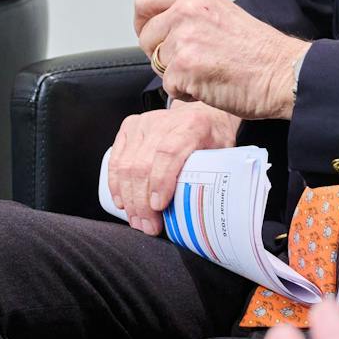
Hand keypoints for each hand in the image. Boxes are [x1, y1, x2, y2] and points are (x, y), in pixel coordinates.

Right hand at [106, 101, 241, 235]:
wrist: (201, 112)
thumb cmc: (212, 136)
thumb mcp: (223, 152)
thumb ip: (215, 174)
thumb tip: (207, 210)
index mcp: (192, 126)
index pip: (169, 153)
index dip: (161, 181)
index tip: (159, 207)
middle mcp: (163, 121)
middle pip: (143, 165)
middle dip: (142, 202)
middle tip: (148, 226)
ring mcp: (142, 123)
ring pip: (126, 166)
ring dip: (129, 199)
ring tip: (137, 221)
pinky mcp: (128, 128)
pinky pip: (115, 160)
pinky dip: (116, 185)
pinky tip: (122, 203)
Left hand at [134, 0, 309, 120]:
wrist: (285, 74)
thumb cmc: (260, 52)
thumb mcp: (222, 14)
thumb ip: (191, 15)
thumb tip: (162, 30)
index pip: (145, 1)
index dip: (144, 23)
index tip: (152, 36)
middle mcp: (187, 10)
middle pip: (146, 36)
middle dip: (162, 54)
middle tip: (193, 62)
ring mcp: (184, 38)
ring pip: (157, 63)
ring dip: (178, 75)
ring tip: (210, 72)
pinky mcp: (184, 67)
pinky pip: (169, 86)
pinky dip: (187, 92)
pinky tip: (212, 84)